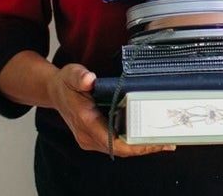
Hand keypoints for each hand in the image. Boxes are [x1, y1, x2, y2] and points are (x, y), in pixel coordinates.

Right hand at [48, 64, 175, 156]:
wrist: (55, 91)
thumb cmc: (66, 83)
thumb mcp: (72, 74)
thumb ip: (80, 77)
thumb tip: (89, 79)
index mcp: (85, 121)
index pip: (112, 142)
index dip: (134, 145)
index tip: (153, 142)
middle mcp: (88, 135)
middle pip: (119, 149)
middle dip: (143, 148)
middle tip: (167, 142)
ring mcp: (91, 138)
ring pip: (118, 148)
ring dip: (139, 147)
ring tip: (163, 141)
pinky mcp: (95, 135)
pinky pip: (116, 143)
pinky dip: (132, 142)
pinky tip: (147, 136)